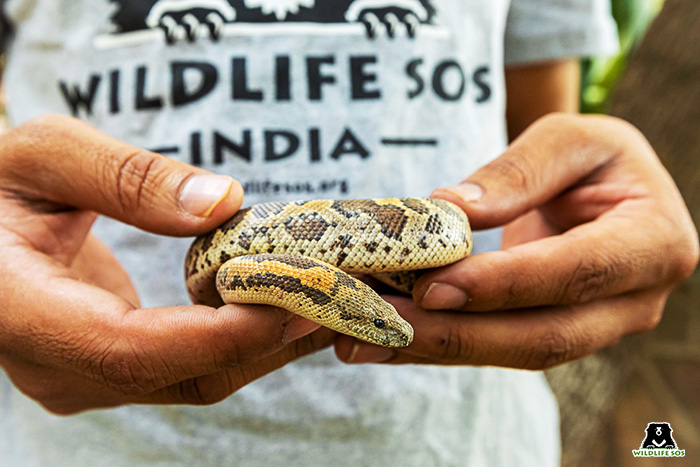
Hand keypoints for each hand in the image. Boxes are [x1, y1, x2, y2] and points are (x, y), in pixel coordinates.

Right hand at [0, 114, 331, 414]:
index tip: (293, 296)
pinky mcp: (114, 371)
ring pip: (197, 380)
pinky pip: (193, 369)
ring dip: (269, 344)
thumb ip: (126, 177)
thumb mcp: (44, 157)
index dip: (220, 332)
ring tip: (331, 297)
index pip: (132, 349)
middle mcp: (57, 366)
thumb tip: (223, 203)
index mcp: (22, 313)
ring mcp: (87, 378)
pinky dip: (248, 341)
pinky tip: (291, 306)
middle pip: (182, 374)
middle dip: (267, 337)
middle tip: (337, 290)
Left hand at [335, 114, 698, 368]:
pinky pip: (497, 347)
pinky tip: (384, 339)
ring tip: (363, 340)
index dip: (505, 284)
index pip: (577, 272)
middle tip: (384, 325)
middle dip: (459, 334)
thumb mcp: (569, 139)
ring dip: (437, 349)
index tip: (435, 285)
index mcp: (653, 242)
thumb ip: (519, 172)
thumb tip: (450, 209)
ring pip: (514, 352)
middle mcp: (634, 300)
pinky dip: (439, 344)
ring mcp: (597, 328)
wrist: (607, 190)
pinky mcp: (555, 334)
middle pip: (544, 335)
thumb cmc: (594, 157)